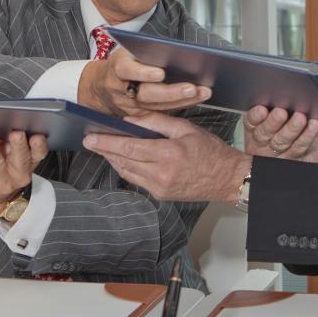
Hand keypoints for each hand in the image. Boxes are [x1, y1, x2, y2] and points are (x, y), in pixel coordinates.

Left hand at [0, 130, 47, 214]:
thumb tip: (7, 121)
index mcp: (30, 163)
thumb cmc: (5, 170)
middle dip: (19, 145)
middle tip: (16, 133)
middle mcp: (19, 174)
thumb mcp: (16, 158)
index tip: (37, 136)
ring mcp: (1, 181)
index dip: (39, 146)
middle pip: (20, 159)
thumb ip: (15, 143)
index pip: (38, 154)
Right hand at [78, 47, 211, 116]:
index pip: (127, 70)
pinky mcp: (138, 116)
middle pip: (146, 93)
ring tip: (203, 92)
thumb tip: (176, 52)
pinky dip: (180, 105)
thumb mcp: (127, 53)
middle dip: (171, 91)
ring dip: (182, 99)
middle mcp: (121, 89)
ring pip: (157, 105)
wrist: (99, 87)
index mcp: (117, 67)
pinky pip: (161, 112)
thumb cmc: (121, 64)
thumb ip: (145, 52)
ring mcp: (129, 106)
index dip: (143, 73)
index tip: (160, 73)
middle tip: (192, 87)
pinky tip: (197, 99)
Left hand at [83, 112, 251, 203]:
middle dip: (105, 150)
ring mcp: (159, 187)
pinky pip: (137, 180)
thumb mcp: (186, 129)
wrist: (227, 178)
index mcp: (168, 154)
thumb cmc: (211, 151)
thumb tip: (131, 121)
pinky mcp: (160, 195)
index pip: (129, 148)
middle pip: (124, 161)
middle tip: (90, 141)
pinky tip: (122, 160)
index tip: (91, 137)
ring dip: (113, 160)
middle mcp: (161, 174)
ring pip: (127, 172)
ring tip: (103, 149)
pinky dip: (127, 169)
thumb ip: (157, 123)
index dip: (107, 143)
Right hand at [244, 106, 317, 162]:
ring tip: (300, 118)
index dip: (255, 116)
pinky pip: (299, 147)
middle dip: (272, 122)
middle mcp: (262, 143)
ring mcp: (276, 154)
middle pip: (264, 133)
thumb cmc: (291, 131)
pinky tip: (313, 126)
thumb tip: (286, 95)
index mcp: (255, 129)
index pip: (251, 121)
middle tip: (281, 112)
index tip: (262, 109)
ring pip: (281, 141)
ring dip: (291, 128)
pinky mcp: (292, 160)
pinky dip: (307, 136)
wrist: (307, 155)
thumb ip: (280, 106)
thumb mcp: (282, 116)